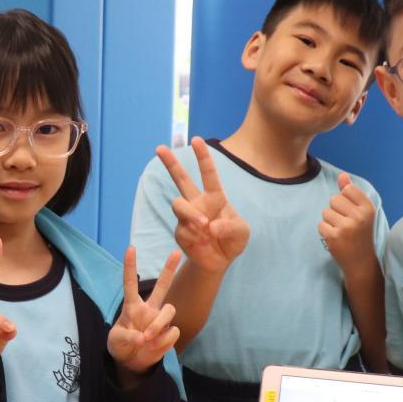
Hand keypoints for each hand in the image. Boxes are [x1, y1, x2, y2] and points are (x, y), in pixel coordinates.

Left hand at [108, 247, 180, 374]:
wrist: (131, 363)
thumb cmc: (121, 345)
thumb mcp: (116, 341)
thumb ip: (127, 336)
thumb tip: (142, 337)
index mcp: (132, 306)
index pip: (130, 283)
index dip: (130, 266)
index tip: (130, 248)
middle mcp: (149, 309)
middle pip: (162, 286)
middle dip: (169, 269)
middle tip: (175, 252)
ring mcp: (160, 320)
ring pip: (170, 310)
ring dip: (158, 325)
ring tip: (147, 339)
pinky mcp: (169, 333)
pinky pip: (173, 332)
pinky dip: (163, 341)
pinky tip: (153, 347)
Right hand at [157, 137, 248, 272]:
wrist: (219, 261)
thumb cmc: (232, 240)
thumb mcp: (242, 232)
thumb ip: (230, 227)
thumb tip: (209, 226)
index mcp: (215, 197)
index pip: (208, 173)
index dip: (203, 156)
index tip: (196, 140)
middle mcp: (198, 203)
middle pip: (181, 179)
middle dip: (170, 163)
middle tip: (159, 148)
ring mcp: (187, 217)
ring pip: (178, 204)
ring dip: (191, 214)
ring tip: (203, 225)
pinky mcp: (180, 232)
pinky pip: (183, 229)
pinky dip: (195, 236)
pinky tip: (203, 242)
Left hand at [318, 173, 377, 276]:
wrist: (361, 261)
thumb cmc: (360, 233)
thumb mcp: (361, 212)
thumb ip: (351, 192)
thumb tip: (342, 175)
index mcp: (368, 208)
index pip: (347, 189)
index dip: (345, 200)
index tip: (352, 212)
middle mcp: (359, 216)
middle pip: (334, 199)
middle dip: (336, 210)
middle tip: (346, 223)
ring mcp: (346, 226)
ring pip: (326, 211)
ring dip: (330, 221)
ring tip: (341, 231)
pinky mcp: (334, 236)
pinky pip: (321, 224)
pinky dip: (325, 231)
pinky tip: (335, 238)